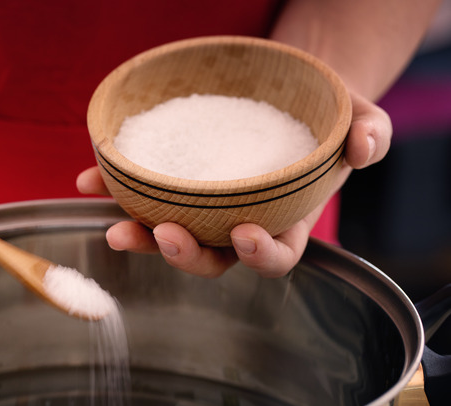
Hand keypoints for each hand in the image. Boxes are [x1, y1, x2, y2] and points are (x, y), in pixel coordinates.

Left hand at [77, 90, 391, 277]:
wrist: (288, 93)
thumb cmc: (326, 115)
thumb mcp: (360, 117)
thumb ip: (370, 133)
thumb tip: (362, 146)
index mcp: (285, 219)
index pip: (274, 256)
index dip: (259, 256)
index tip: (243, 236)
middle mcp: (239, 223)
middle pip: (211, 258)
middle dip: (186, 255)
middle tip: (164, 234)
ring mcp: (203, 207)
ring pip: (169, 236)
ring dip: (140, 236)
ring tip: (114, 224)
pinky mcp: (174, 185)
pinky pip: (142, 196)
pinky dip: (114, 190)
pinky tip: (88, 180)